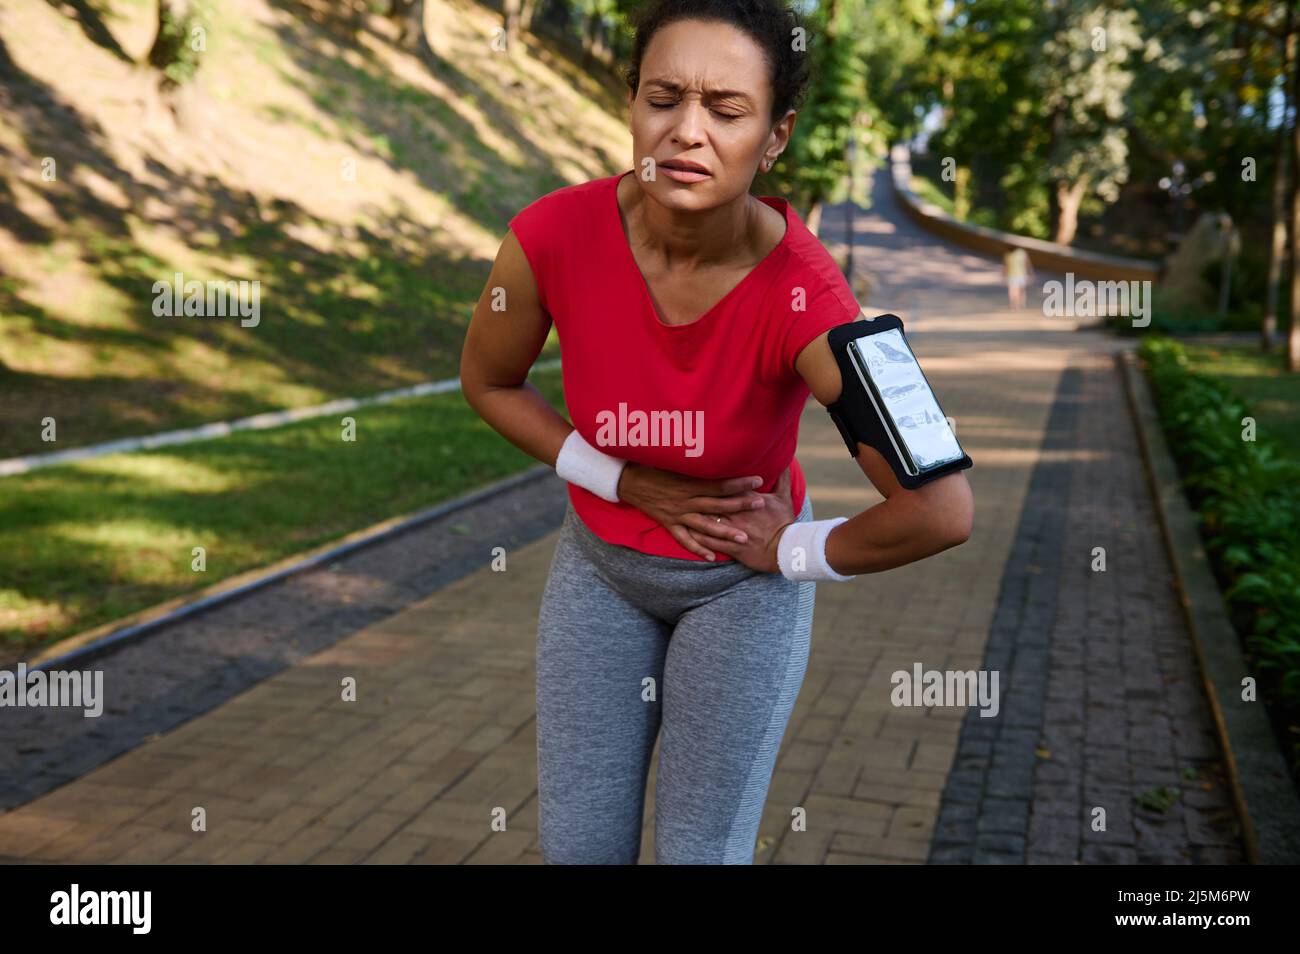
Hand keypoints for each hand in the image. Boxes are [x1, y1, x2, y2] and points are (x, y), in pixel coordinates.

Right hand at [616, 461, 768, 559]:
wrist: (628, 480)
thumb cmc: (652, 465)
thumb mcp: (674, 460)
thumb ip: (696, 461)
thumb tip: (718, 452)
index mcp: (688, 483)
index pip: (719, 483)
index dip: (739, 482)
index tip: (758, 480)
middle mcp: (685, 500)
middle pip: (718, 504)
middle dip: (740, 505)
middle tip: (760, 505)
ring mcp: (677, 514)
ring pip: (705, 526)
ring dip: (725, 533)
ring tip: (743, 539)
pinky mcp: (669, 524)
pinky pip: (685, 539)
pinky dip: (698, 549)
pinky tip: (712, 557)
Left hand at [682, 466, 796, 572]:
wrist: (787, 550)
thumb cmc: (785, 523)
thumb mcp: (784, 498)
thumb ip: (783, 478)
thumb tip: (785, 461)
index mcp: (748, 501)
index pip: (728, 486)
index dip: (714, 478)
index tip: (700, 468)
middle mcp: (738, 515)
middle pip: (713, 502)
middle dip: (696, 496)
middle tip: (678, 487)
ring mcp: (734, 531)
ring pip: (708, 522)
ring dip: (692, 516)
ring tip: (677, 510)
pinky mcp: (732, 547)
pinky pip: (711, 542)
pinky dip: (698, 538)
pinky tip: (686, 532)